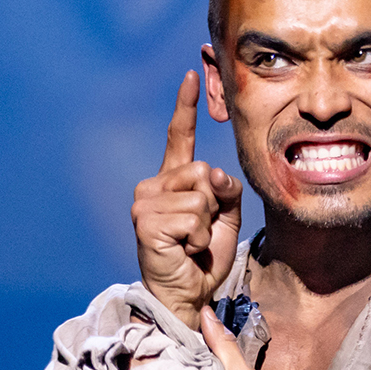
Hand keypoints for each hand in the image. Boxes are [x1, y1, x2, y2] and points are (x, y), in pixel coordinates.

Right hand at [133, 71, 242, 331]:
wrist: (187, 294)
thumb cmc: (202, 258)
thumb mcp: (225, 216)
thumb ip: (226, 188)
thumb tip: (213, 174)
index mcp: (172, 181)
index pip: (180, 138)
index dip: (186, 107)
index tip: (192, 75)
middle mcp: (152, 186)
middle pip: (202, 170)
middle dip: (214, 204)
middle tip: (200, 232)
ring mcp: (145, 202)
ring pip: (200, 195)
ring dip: (207, 225)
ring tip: (191, 244)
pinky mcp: (145, 221)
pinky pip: (192, 216)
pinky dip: (198, 238)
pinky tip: (185, 250)